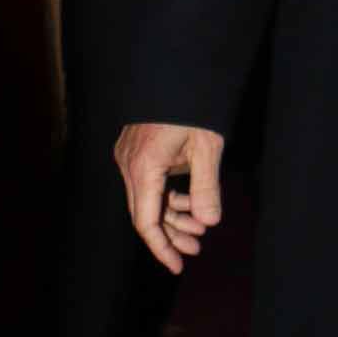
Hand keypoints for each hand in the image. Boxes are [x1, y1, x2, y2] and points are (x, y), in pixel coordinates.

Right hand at [117, 121, 225, 275]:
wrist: (176, 70)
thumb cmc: (193, 107)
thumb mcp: (207, 148)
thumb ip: (206, 188)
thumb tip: (208, 222)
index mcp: (143, 167)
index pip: (146, 221)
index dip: (162, 247)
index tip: (178, 266)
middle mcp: (129, 164)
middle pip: (145, 213)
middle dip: (171, 233)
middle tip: (197, 248)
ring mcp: (129, 155)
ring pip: (147, 198)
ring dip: (172, 214)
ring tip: (200, 227)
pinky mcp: (135, 148)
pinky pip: (148, 182)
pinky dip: (167, 194)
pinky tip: (190, 201)